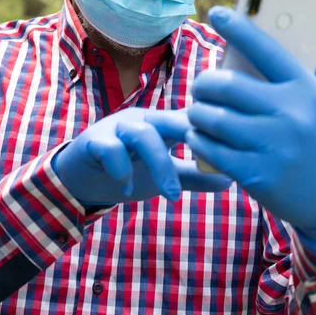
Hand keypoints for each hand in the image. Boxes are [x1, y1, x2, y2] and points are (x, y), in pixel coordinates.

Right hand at [52, 108, 230, 207]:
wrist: (79, 177)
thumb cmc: (126, 169)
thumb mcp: (162, 173)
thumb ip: (192, 175)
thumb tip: (229, 179)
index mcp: (161, 124)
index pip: (191, 118)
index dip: (212, 129)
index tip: (236, 152)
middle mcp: (142, 120)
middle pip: (172, 121)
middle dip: (194, 138)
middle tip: (214, 165)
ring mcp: (117, 128)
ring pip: (143, 134)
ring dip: (160, 165)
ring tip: (172, 196)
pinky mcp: (94, 141)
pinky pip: (110, 149)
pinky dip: (121, 169)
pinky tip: (127, 189)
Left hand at [186, 6, 315, 258]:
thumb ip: (313, 65)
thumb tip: (298, 29)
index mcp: (307, 90)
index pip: (267, 49)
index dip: (239, 27)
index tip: (217, 12)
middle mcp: (291, 115)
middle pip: (227, 85)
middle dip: (204, 82)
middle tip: (201, 84)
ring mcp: (273, 147)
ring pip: (214, 118)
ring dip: (196, 111)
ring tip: (197, 110)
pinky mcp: (258, 176)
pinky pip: (212, 150)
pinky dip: (198, 139)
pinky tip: (199, 135)